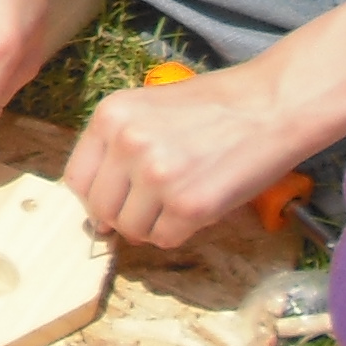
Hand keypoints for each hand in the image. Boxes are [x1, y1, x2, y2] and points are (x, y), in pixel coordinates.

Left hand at [62, 59, 304, 248]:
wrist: (269, 106)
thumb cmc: (213, 106)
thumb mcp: (149, 109)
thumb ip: (119, 147)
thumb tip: (98, 212)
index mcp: (111, 116)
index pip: (77, 178)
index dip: (95, 198)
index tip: (113, 203)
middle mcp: (127, 144)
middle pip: (101, 210)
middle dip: (123, 217)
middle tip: (151, 208)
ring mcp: (157, 176)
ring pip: (131, 229)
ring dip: (151, 226)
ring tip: (177, 202)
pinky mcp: (189, 205)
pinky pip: (165, 239)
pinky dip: (178, 233)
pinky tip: (197, 207)